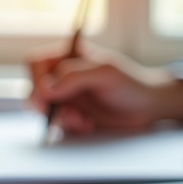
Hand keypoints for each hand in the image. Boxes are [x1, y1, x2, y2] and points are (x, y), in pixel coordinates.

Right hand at [26, 42, 182, 134]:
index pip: (36, 63)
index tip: (47, 96)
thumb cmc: (131, 83)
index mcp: (69, 56)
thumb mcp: (104, 73)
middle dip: (47, 105)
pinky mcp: (72, 113)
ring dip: (60, 118)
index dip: (36, 79)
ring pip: (44, 109)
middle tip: (65, 114)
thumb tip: (45, 89)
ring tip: (82, 121)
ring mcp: (67, 95)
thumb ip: (73, 76)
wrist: (148, 107)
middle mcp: (63, 75)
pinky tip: (87, 125)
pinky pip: (57, 122)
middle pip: (34, 88)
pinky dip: (69, 127)